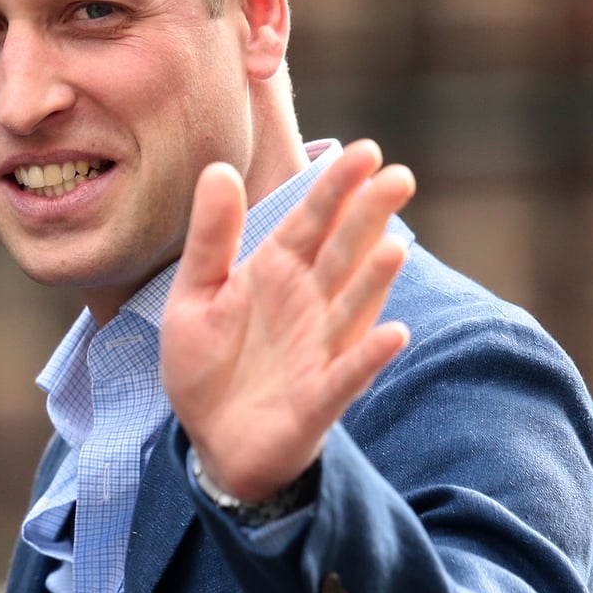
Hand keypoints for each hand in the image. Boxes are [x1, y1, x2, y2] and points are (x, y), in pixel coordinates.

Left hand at [162, 140, 415, 502]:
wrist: (211, 441)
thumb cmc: (208, 364)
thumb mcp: (194, 295)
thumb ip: (211, 238)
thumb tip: (219, 169)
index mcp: (278, 271)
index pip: (312, 220)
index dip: (336, 187)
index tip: (365, 151)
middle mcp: (309, 302)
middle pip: (343, 252)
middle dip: (369, 217)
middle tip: (399, 177)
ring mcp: (320, 348)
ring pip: (352, 307)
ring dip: (373, 280)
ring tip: (393, 246)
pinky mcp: (320, 397)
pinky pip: (348, 373)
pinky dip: (370, 355)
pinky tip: (393, 333)